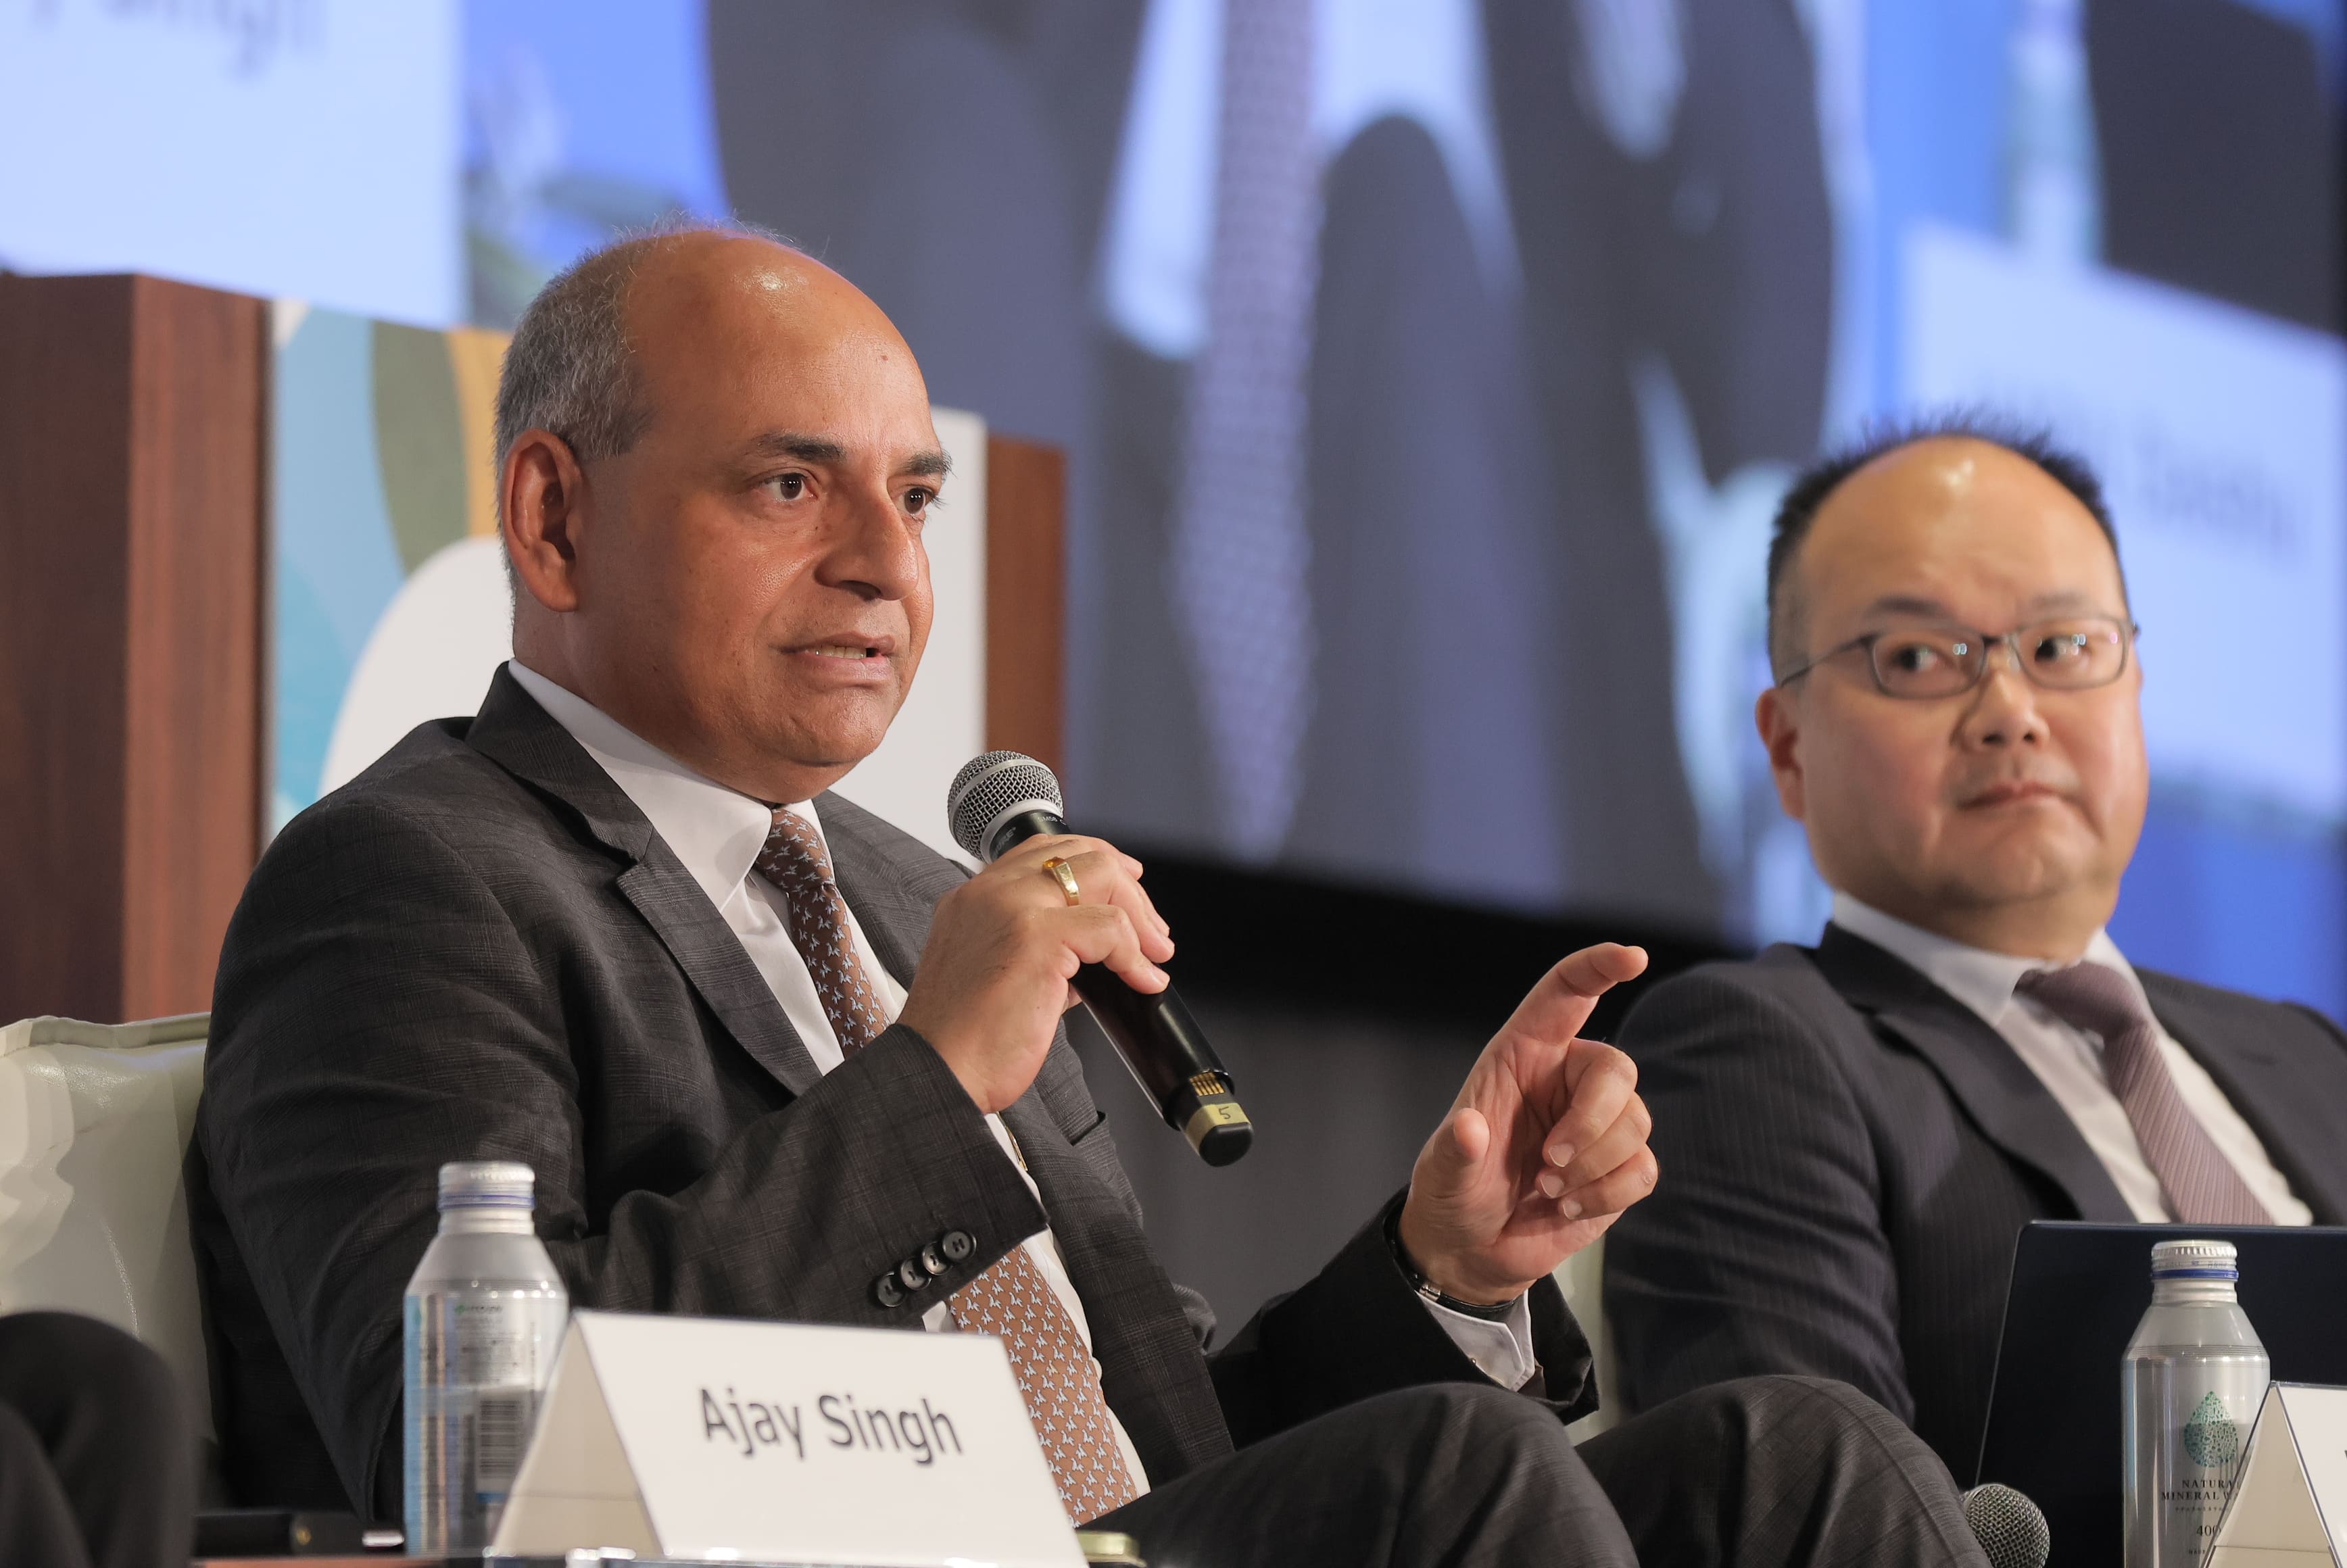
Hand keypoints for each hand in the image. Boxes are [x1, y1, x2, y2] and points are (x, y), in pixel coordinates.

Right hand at [899, 836, 1174, 1113]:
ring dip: (1139, 915)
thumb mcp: (999, 976)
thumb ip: (1044, 952)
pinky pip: (1108, 926)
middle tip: (1152, 933)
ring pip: (1100, 875)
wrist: (937, 1072)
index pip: (1044, 851)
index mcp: (974, 897)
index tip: (1127, 895)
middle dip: (1128, 888)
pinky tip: (1141, 979)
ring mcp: (1012, 908)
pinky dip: (1134, 954)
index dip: (1098, 864)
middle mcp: (989, 893)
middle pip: (1080, 853)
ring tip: (1154, 954)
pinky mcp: (1036, 937)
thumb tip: (1094, 956)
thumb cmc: (963, 1038)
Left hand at [1396, 943, 1654, 1304]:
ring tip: (1549, 1189)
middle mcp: (1565, 1080)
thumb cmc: (1452, 1192)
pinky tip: (1569, 1207)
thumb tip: (1470, 1128)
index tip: (1631, 957)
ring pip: (1636, 1121)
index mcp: (1522, 1054)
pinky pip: (1643, 1169)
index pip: (1566, 993)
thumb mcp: (1441, 1173)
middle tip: (1550, 1161)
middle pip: (1617, 1069)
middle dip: (1593, 1120)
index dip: (1599, 967)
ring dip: (1595, 1164)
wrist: (1469, 1248)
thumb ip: (1455, 1151)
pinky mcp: (1618, 1168)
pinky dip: (1609, 1193)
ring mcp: (1596, 1124)